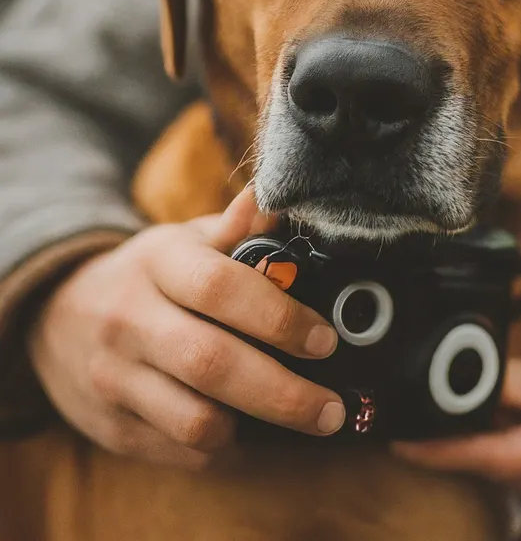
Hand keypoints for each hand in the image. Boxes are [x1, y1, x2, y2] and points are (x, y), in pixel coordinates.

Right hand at [27, 189, 344, 469]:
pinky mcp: (111, 426)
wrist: (57, 314)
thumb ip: (238, 227)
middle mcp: (130, 319)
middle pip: (212, 364)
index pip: (220, 288)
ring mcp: (114, 377)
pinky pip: (180, 451)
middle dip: (284, 394)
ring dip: (257, 426)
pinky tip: (251, 430)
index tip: (325, 340)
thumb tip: (280, 200)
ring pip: (195, 420)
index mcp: (158, 263)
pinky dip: (225, 447)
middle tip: (332, 408)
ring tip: (301, 417)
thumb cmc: (150, 273)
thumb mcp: (186, 240)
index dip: (279, 317)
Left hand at [394, 336, 520, 534]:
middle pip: (497, 466)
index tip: (396, 434)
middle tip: (418, 405)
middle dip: (451, 441)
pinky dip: (520, 450)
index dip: (438, 447)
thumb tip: (494, 374)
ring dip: (486, 442)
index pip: (492, 453)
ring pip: (519, 473)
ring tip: (465, 400)